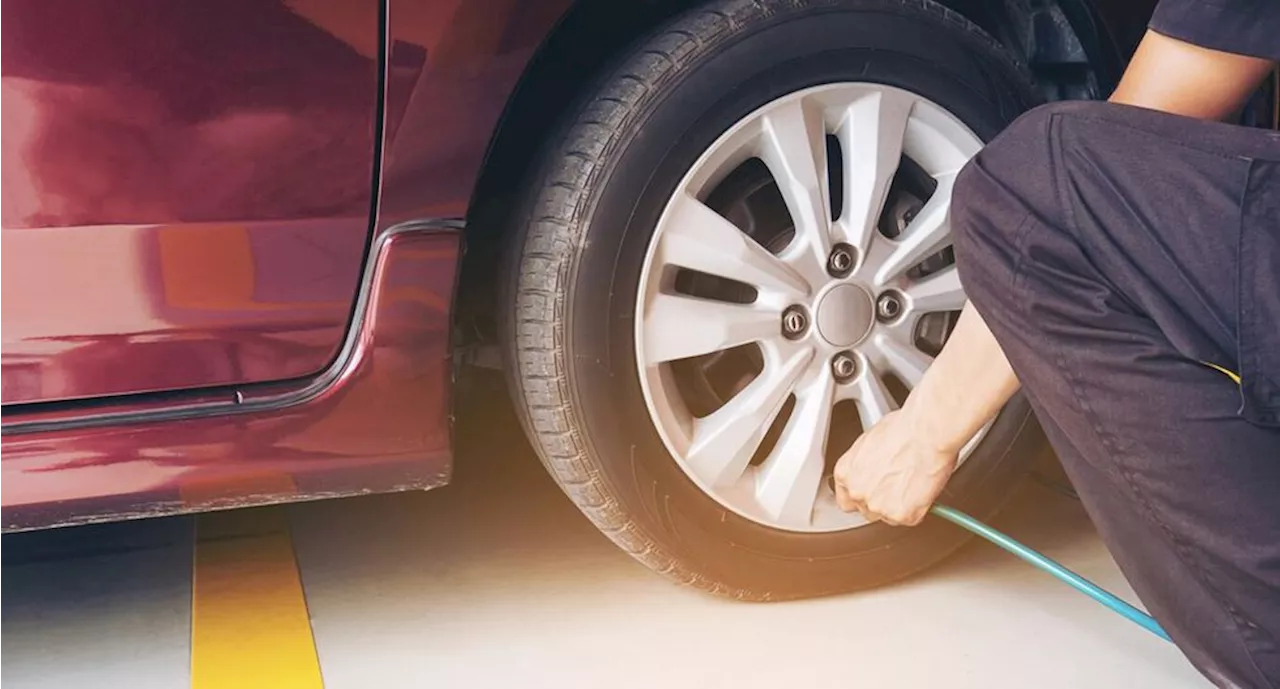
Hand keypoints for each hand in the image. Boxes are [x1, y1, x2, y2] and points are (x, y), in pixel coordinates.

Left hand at [832, 409, 959, 525]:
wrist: (926, 433)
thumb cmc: (904, 429)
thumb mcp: (871, 443)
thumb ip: (866, 465)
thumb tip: (875, 469)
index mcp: (845, 473)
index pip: (846, 498)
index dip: (862, 496)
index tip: (873, 492)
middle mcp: (857, 492)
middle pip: (866, 509)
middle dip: (882, 501)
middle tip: (898, 485)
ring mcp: (878, 507)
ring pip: (888, 517)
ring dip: (899, 506)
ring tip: (912, 482)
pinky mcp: (901, 516)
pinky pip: (910, 518)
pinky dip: (918, 509)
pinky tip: (922, 488)